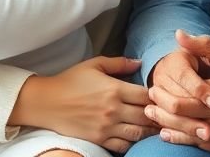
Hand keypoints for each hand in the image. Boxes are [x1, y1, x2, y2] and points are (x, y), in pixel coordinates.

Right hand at [9, 56, 154, 152]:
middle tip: (163, 114)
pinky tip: (135, 137)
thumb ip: (119, 63)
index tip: (160, 96)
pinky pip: (122, 146)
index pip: (146, 96)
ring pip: (137, 133)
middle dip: (157, 115)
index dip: (157, 96)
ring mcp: (106, 127)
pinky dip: (132, 143)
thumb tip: (140, 62)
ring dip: (148, 131)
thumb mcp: (95, 65)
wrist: (46, 102)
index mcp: (115, 89)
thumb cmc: (70, 80)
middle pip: (146, 116)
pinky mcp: (98, 139)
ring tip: (154, 127)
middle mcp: (113, 110)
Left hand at [146, 30, 209, 151]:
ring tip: (153, 116)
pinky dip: (181, 140)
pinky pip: (199, 145)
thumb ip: (206, 47)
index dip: (165, 96)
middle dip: (161, 110)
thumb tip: (180, 35)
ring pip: (188, 134)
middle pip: (182, 118)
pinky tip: (168, 134)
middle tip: (148, 102)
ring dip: (167, 126)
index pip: (186, 99)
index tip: (153, 87)